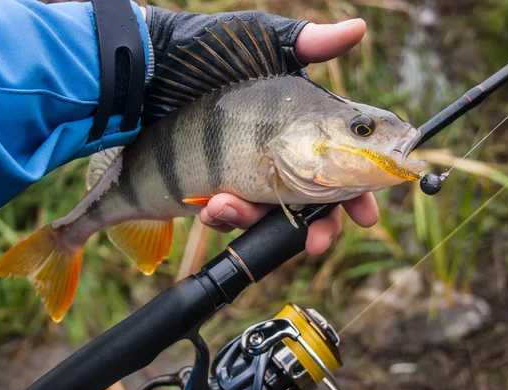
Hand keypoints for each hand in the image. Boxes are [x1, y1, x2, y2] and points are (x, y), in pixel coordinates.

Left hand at [199, 19, 378, 254]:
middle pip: (310, 202)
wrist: (142, 72)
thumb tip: (359, 27)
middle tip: (316, 244)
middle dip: (317, 228)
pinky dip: (220, 215)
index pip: (338, 165)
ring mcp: (244, 173)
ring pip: (266, 215)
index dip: (356, 193)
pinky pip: (226, 215)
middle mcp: (276, 153)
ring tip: (223, 203)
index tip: (365, 216)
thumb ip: (308, 43)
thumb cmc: (202, 50)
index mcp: (297, 126)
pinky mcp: (213, 187)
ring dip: (251, 219)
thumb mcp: (257, 40)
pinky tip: (207, 204)